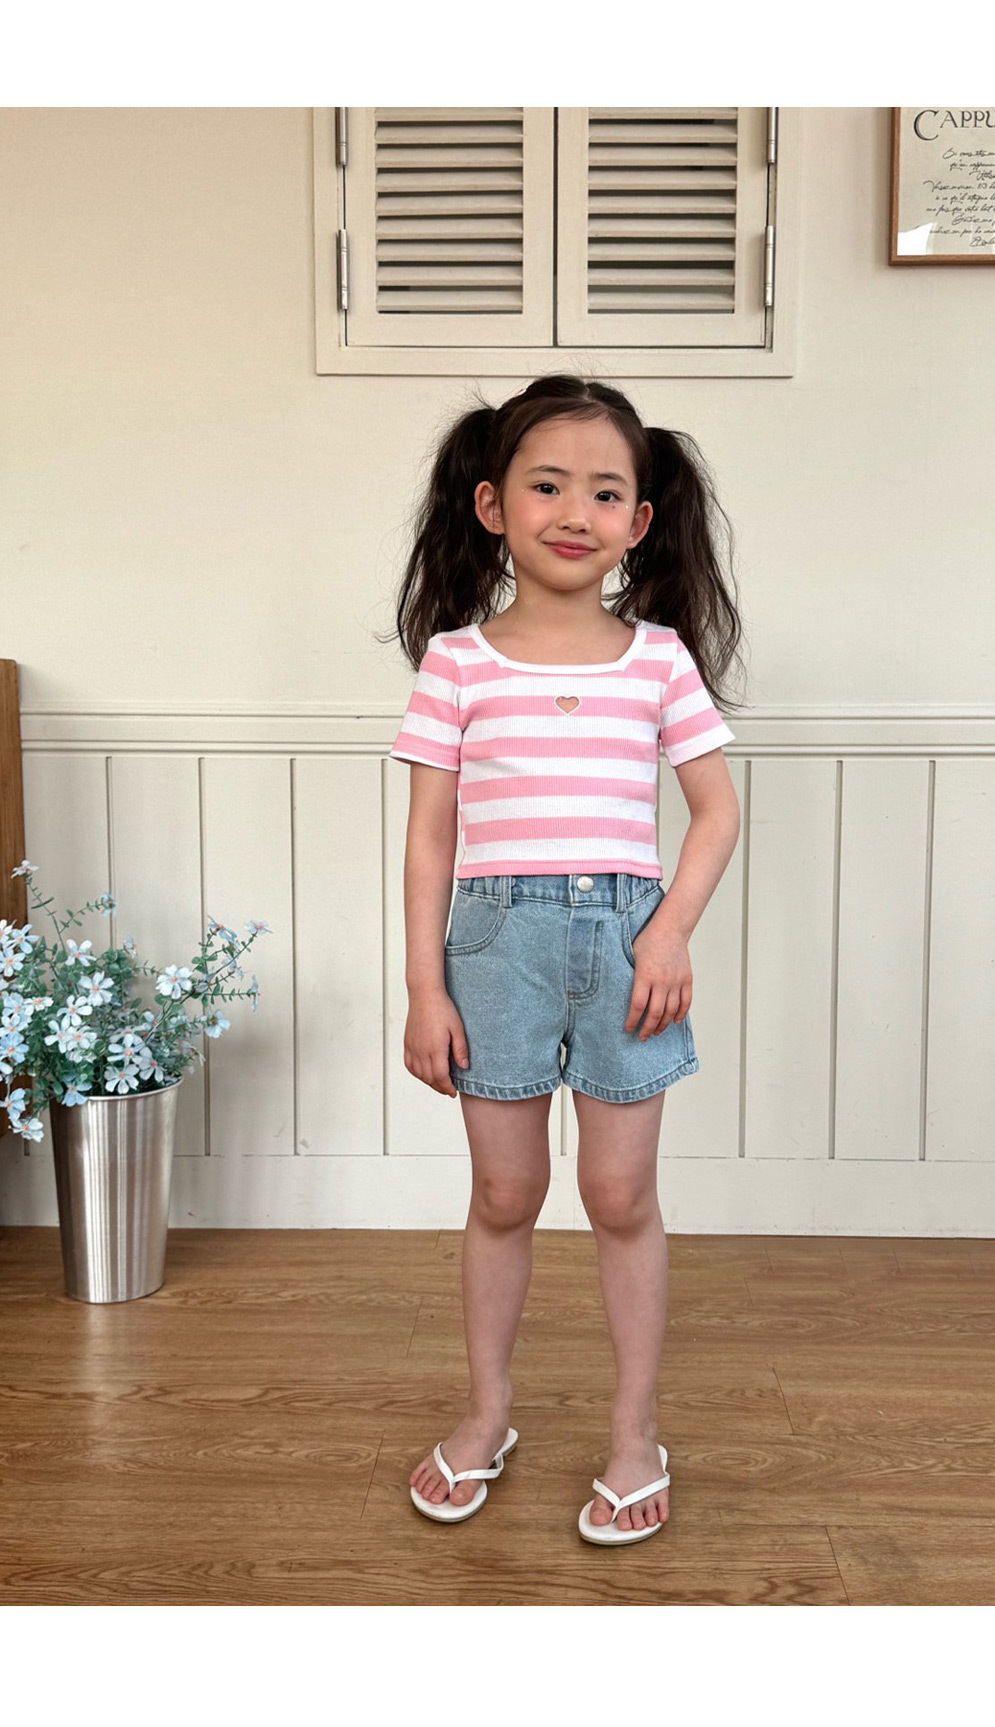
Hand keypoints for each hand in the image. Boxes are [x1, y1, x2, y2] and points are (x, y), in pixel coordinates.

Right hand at [404, 988, 469, 1097]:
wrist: (425, 995)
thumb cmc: (442, 1009)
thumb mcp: (458, 1028)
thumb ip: (460, 1049)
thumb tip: (463, 1067)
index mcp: (435, 1048)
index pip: (441, 1076)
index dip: (448, 1088)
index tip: (453, 1092)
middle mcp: (421, 1050)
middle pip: (429, 1078)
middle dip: (440, 1087)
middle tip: (448, 1090)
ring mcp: (412, 1047)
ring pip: (418, 1074)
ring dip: (428, 1082)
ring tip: (439, 1083)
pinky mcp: (407, 1043)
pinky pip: (409, 1065)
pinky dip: (416, 1073)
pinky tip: (424, 1073)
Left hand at [624, 915, 692, 1040]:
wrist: (670, 929)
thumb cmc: (647, 941)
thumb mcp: (630, 956)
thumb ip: (628, 976)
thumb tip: (618, 994)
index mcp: (645, 975)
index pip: (637, 1005)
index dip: (632, 1021)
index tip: (628, 1029)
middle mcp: (662, 980)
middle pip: (655, 1013)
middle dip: (647, 1028)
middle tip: (642, 1037)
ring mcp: (676, 981)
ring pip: (671, 1011)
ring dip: (663, 1025)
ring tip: (656, 1032)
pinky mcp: (687, 979)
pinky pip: (686, 1002)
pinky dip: (680, 1014)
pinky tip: (674, 1022)